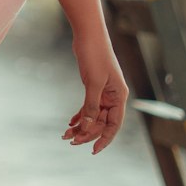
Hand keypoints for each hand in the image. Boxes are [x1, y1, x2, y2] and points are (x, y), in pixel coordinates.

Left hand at [64, 30, 128, 154]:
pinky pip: (88, 107)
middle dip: (87, 133)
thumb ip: (91, 105)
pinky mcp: (93, 87)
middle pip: (101, 122)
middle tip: (70, 141)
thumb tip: (88, 126)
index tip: (93, 150)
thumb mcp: (93, 82)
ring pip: (93, 115)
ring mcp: (103, 92)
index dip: (105, 138)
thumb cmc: (95, 55)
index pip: (114, 124)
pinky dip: (80, 115)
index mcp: (119, 96)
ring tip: (66, 135)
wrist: (88, 35)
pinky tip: (70, 122)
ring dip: (81, 125)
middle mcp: (113, 96)